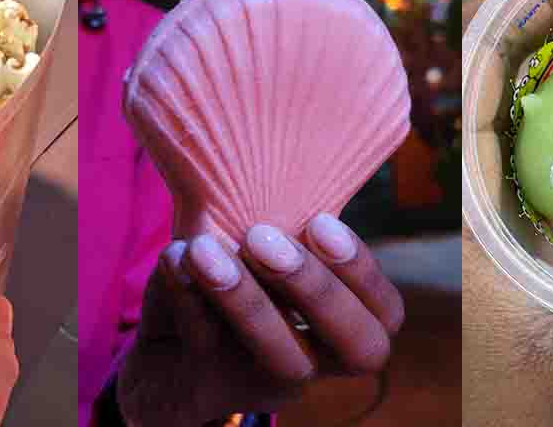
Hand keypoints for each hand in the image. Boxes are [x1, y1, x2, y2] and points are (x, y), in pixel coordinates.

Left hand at [115, 214, 404, 424]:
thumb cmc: (234, 277)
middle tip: (262, 237)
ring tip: (205, 250)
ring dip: (248, 302)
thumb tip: (282, 163)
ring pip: (285, 359)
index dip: (361, 271)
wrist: (167, 347)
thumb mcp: (263, 252)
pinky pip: (210, 348)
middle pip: (359, 349)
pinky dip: (188, 299)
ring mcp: (272, 382)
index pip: (385, 312)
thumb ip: (283, 230)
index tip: (320, 221)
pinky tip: (174, 259)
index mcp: (348, 322)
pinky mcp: (217, 390)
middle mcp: (323, 359)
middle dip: (317, 289)